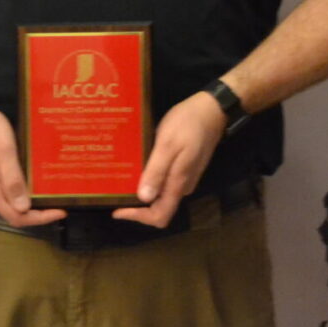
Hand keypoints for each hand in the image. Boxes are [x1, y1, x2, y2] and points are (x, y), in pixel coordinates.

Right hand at [0, 90, 66, 228]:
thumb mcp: (3, 150)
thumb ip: (12, 180)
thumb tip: (24, 208)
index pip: (17, 217)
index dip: (40, 218)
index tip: (62, 211)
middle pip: (14, 212)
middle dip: (37, 210)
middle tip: (60, 199)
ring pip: (9, 201)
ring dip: (29, 198)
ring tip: (50, 188)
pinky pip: (4, 190)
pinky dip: (20, 188)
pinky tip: (32, 177)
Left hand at [112, 90, 224, 227]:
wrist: (211, 110)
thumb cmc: (187, 124)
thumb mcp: (168, 144)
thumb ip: (157, 171)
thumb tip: (143, 198)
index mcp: (178, 184)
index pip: (160, 216)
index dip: (138, 217)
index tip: (117, 210)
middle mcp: (182, 186)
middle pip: (159, 208)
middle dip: (137, 205)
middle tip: (116, 192)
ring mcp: (185, 177)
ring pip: (161, 194)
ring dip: (143, 190)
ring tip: (122, 178)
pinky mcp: (184, 167)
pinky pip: (165, 181)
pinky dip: (151, 178)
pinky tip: (139, 165)